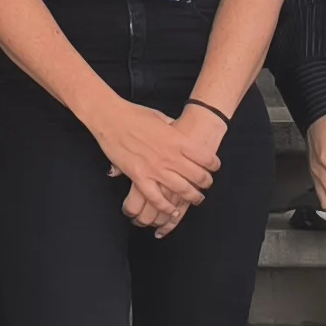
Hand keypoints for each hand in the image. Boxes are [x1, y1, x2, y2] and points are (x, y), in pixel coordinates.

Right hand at [95, 103, 219, 228]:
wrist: (110, 117)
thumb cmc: (135, 114)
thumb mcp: (162, 118)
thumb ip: (174, 130)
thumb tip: (181, 133)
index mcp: (177, 140)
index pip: (206, 157)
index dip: (214, 165)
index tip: (214, 167)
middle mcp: (169, 156)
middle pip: (198, 176)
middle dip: (206, 182)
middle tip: (207, 185)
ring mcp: (154, 168)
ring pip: (181, 190)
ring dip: (193, 196)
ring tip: (197, 199)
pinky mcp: (138, 177)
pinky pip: (156, 198)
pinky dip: (166, 207)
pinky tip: (173, 211)